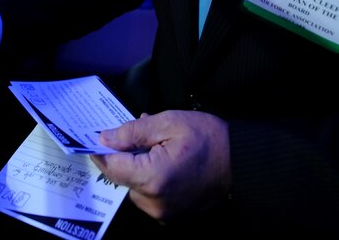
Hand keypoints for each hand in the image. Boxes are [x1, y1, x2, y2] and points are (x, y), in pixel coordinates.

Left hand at [90, 110, 230, 222]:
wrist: (241, 161)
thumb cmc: (207, 138)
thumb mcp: (169, 122)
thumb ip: (133, 131)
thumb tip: (105, 139)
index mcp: (152, 178)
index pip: (112, 167)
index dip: (102, 150)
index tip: (97, 137)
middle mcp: (154, 202)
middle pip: (121, 177)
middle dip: (123, 155)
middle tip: (136, 133)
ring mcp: (164, 213)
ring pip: (134, 186)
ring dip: (136, 166)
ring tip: (154, 144)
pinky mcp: (172, 214)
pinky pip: (148, 195)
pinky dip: (148, 177)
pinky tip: (161, 159)